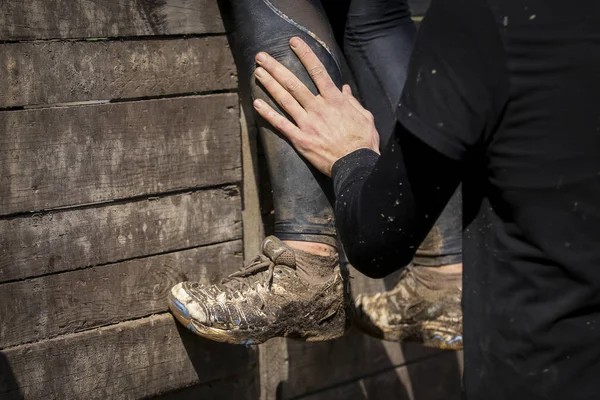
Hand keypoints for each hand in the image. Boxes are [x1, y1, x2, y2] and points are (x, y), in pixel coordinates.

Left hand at [252, 37, 379, 176]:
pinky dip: (268, 114)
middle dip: (276, 68)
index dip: (305, 55)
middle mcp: (319, 108)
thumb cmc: (363, 142)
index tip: (293, 43)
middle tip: (262, 57)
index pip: (318, 72)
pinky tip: (257, 104)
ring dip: (270, 84)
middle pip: (294, 83)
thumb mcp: (365, 117)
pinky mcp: (301, 140)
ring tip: (258, 72)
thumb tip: (345, 89)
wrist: (356, 164)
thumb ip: (353, 101)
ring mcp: (308, 124)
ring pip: (285, 100)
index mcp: (335, 100)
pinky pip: (281, 124)